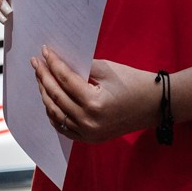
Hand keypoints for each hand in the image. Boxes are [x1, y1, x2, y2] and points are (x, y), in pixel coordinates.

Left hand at [33, 52, 160, 144]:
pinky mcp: (90, 139)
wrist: (155, 106)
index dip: (53, 64)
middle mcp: (88, 122)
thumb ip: (82, 67)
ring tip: (40, 77)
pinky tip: (48, 99)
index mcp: (93, 103)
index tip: (44, 51)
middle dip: (43, 77)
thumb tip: (59, 62)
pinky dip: (53, 113)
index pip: (64, 80)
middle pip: (56, 97)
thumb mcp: (108, 69)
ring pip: (55, 113)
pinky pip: (63, 127)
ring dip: (45, 94)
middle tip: (36, 62)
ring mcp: (88, 133)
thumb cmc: (134, 83)